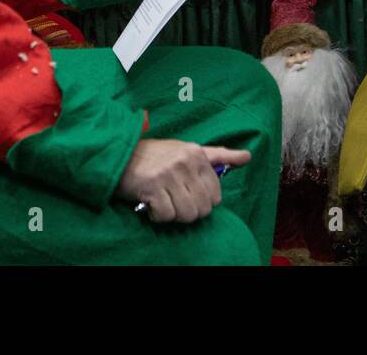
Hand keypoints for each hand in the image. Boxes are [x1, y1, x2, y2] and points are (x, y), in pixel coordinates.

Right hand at [117, 140, 250, 222]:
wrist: (119, 154)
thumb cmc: (155, 155)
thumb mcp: (187, 150)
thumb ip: (218, 155)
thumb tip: (247, 157)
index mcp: (197, 153)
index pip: (216, 195)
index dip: (202, 201)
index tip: (187, 194)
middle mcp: (185, 162)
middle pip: (203, 208)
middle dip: (189, 210)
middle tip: (173, 200)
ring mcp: (168, 174)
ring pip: (187, 214)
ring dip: (174, 214)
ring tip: (163, 202)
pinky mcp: (152, 187)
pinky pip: (167, 216)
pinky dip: (158, 216)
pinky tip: (151, 204)